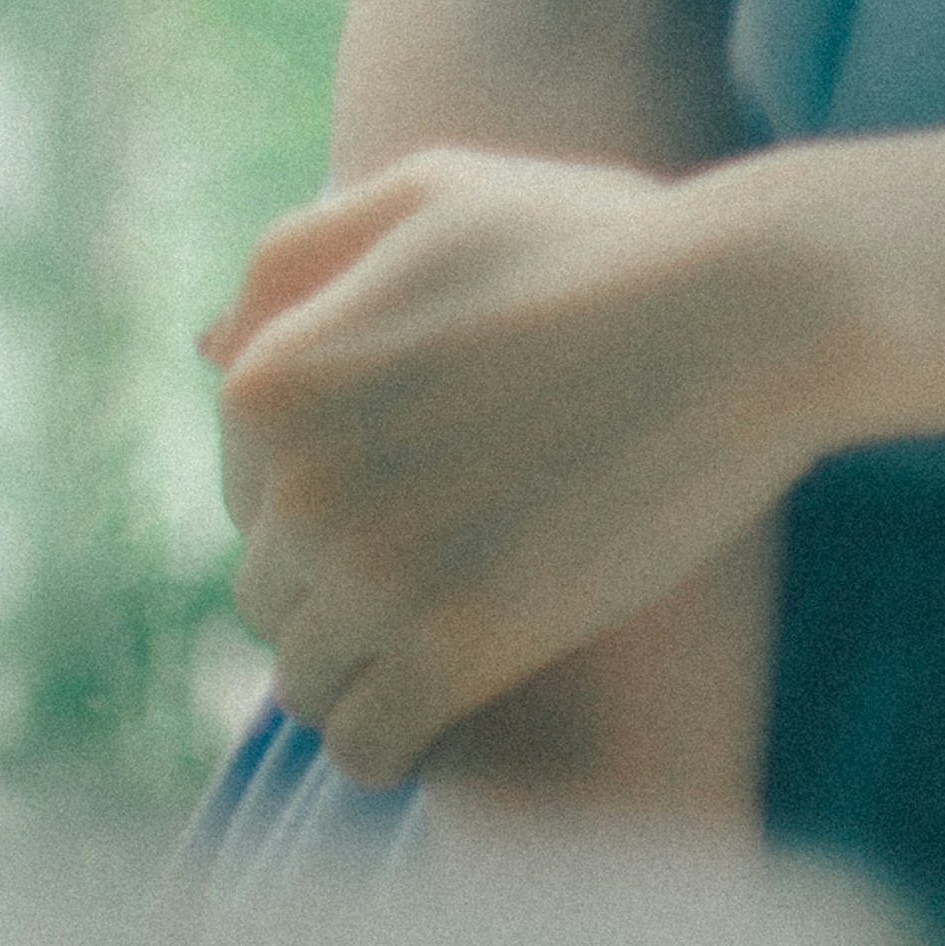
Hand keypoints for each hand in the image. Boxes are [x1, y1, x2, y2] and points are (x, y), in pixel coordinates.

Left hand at [206, 146, 830, 786]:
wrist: (739, 313)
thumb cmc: (591, 243)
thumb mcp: (430, 197)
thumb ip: (300, 257)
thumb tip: (205, 350)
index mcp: (273, 375)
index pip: (246, 490)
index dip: (326, 492)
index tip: (414, 481)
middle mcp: (296, 481)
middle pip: (270, 590)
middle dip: (340, 585)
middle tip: (448, 553)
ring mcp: (372, 572)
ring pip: (306, 681)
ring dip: (365, 669)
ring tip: (446, 631)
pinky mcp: (455, 648)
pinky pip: (367, 747)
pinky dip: (396, 741)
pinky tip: (449, 703)